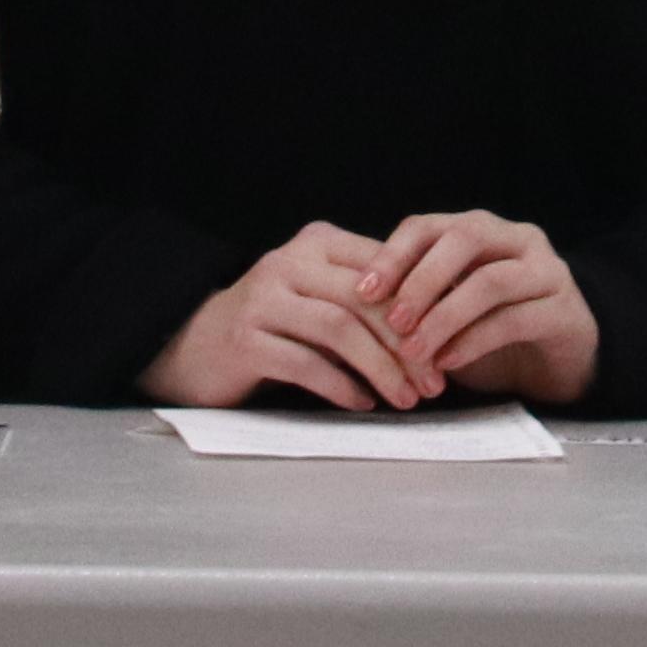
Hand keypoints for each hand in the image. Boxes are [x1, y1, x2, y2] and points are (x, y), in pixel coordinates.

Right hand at [143, 223, 440, 413]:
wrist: (194, 347)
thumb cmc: (276, 325)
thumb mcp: (321, 296)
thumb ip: (367, 297)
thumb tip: (443, 318)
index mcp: (317, 243)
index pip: (383, 267)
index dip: (422, 305)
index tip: (451, 343)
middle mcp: (288, 262)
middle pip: (364, 298)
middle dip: (406, 344)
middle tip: (434, 382)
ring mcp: (262, 299)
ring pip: (338, 329)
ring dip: (380, 368)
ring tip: (406, 399)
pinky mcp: (244, 340)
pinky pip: (304, 363)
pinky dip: (339, 385)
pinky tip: (362, 403)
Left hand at [360, 209, 600, 406]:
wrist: (560, 360)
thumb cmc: (493, 330)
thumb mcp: (449, 308)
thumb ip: (416, 299)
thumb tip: (356, 307)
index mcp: (480, 230)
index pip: (428, 226)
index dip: (393, 255)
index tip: (363, 291)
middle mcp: (515, 239)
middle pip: (464, 239)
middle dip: (421, 279)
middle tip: (393, 319)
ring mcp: (545, 271)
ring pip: (490, 280)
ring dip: (445, 316)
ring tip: (414, 350)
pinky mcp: (563, 309)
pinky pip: (514, 318)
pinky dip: (474, 340)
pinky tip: (447, 362)